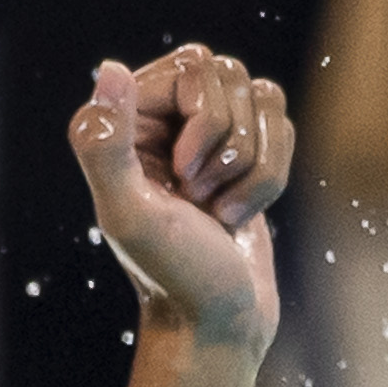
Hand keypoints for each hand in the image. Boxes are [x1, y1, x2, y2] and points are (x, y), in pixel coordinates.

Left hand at [66, 46, 293, 356]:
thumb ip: (106, 145)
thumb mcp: (129, 214)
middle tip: (198, 198)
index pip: (195, 64)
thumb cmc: (172, 273)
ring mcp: (204, 130)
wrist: (216, 321)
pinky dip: (272, 177)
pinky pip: (281, 125)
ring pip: (264, 97)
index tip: (184, 181)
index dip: (206, 121)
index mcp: (124, 118)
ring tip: (218, 211)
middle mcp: (160, 114)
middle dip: (231, 146)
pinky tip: (238, 214)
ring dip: (254, 168)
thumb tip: (109, 69)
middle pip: (232, 74)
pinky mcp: (242, 151)